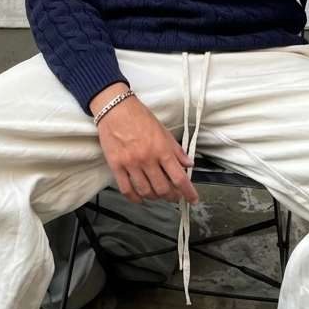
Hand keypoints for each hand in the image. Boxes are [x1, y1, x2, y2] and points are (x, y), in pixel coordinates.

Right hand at [90, 84, 199, 205]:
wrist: (115, 108)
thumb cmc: (140, 116)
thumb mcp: (163, 130)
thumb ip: (176, 149)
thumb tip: (189, 164)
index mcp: (161, 149)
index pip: (179, 177)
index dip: (189, 192)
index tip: (193, 200)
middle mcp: (147, 159)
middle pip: (163, 189)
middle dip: (172, 197)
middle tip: (176, 196)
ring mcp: (131, 164)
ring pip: (146, 192)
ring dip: (155, 198)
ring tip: (159, 195)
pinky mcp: (116, 166)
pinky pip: (127, 190)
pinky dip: (135, 199)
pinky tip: (141, 199)